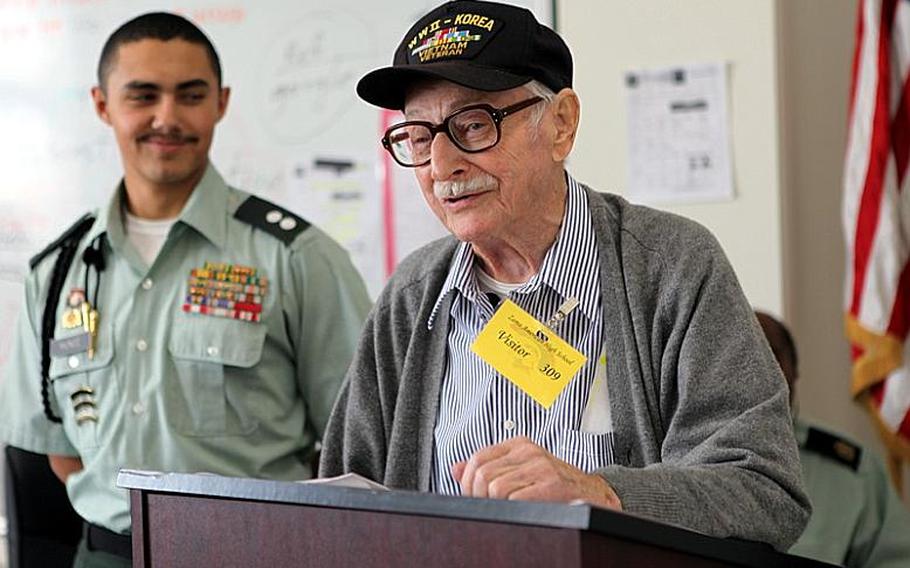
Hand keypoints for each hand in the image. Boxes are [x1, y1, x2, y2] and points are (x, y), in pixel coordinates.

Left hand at [451, 436, 621, 509]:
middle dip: (477, 496)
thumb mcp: (521, 469)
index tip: (471, 496)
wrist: (596, 494)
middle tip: (486, 508)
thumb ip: (489, 467)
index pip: (477, 458)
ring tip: (505, 510)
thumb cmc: (557, 484)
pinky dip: (512, 509)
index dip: (467, 481)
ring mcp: (541, 467)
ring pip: (495, 487)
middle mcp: (529, 452)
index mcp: (519, 445)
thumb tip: (455, 469)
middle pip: (482, 474)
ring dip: (494, 505)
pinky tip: (521, 511)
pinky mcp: (552, 485)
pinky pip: (515, 498)